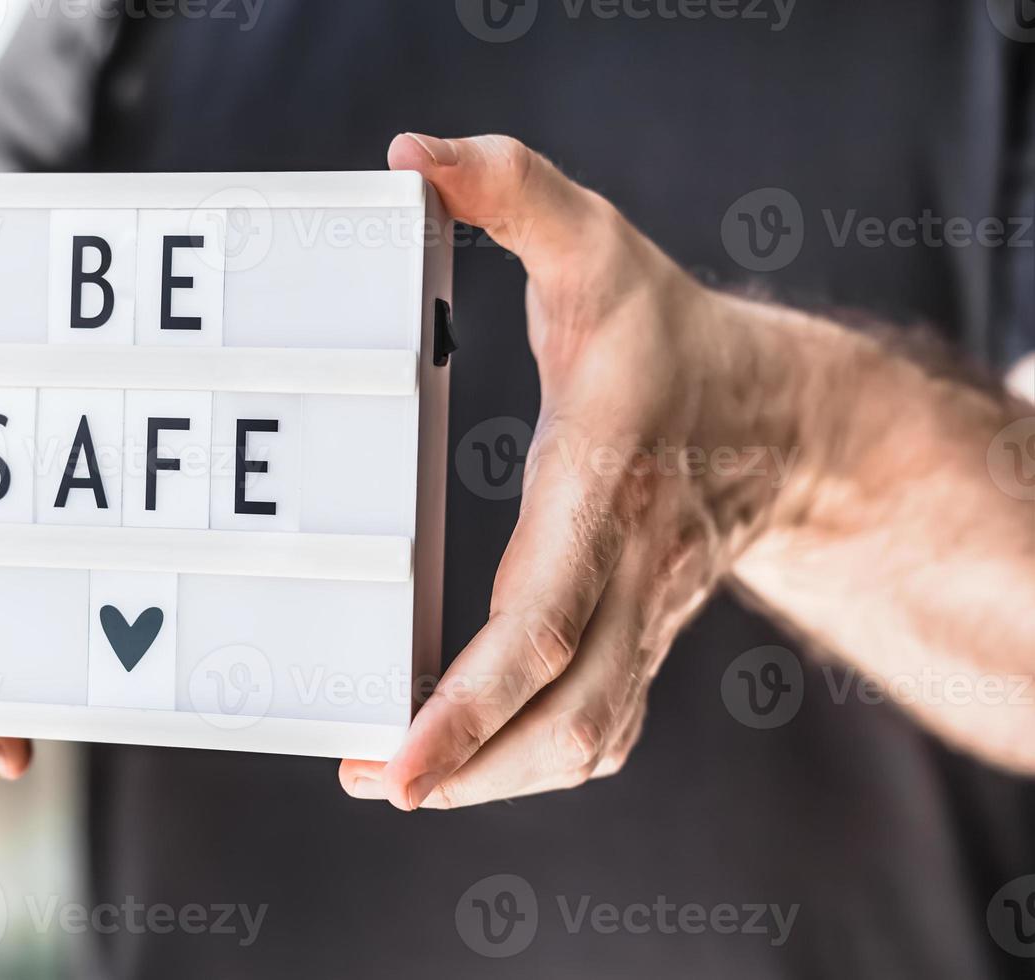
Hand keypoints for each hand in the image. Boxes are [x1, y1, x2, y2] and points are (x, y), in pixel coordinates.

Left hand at [341, 133, 799, 808]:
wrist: (780, 416)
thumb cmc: (666, 333)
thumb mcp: (592, 241)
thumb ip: (509, 189)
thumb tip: (408, 157)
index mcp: (604, 484)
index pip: (540, 621)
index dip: (469, 701)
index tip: (397, 758)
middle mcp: (629, 572)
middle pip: (566, 716)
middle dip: (469, 769)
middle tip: (372, 780)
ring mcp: (641, 620)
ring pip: (584, 742)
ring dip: (492, 780)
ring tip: (398, 778)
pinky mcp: (638, 641)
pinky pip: (593, 731)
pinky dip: (529, 763)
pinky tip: (465, 761)